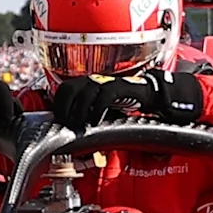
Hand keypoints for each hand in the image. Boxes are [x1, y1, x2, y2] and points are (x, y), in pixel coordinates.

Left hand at [46, 70, 204, 131]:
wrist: (154, 94)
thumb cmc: (127, 103)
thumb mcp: (105, 109)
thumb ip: (90, 115)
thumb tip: (76, 132)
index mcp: (90, 83)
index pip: (65, 88)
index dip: (59, 103)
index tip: (58, 119)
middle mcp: (97, 80)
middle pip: (70, 89)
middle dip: (65, 108)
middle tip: (68, 125)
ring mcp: (109, 82)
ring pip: (85, 91)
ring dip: (79, 110)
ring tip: (79, 126)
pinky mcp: (122, 87)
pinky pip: (105, 95)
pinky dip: (98, 108)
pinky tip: (96, 120)